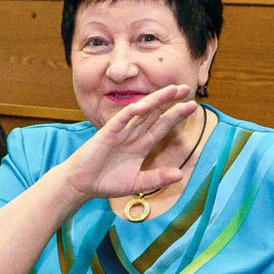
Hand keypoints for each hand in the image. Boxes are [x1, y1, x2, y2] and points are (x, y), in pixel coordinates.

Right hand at [58, 88, 202, 203]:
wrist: (82, 185)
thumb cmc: (107, 182)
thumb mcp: (137, 183)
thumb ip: (157, 178)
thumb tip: (180, 175)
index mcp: (141, 145)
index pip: (162, 126)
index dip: (176, 115)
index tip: (192, 106)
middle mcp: (133, 134)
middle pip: (155, 113)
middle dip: (171, 101)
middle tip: (186, 88)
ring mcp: (121, 131)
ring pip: (141, 111)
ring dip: (156, 100)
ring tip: (173, 90)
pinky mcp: (107, 133)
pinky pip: (121, 119)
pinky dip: (132, 112)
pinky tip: (145, 105)